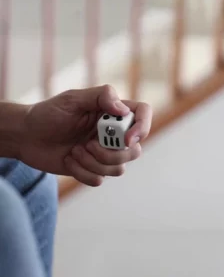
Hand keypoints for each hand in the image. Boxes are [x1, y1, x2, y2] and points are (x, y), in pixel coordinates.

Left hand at [19, 85, 152, 185]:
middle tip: (87, 144)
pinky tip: (68, 160)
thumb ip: (101, 97)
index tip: (126, 139)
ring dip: (93, 163)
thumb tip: (125, 110)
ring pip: (119, 168)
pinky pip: (99, 179)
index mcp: (111, 113)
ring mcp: (103, 153)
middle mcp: (112, 133)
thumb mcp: (73, 99)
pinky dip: (82, 172)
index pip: (142, 113)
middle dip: (111, 153)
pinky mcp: (92, 169)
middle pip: (134, 150)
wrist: (27, 137)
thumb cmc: (48, 114)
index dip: (142, 127)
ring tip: (74, 151)